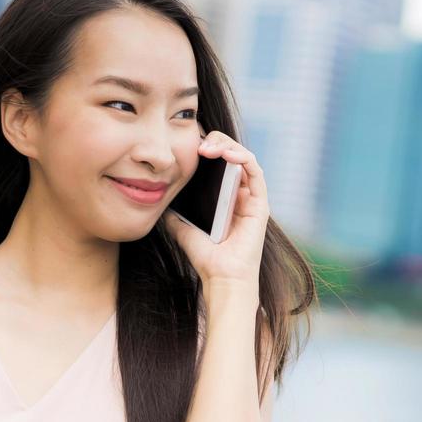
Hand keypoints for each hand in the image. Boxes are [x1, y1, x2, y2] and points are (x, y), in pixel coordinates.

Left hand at [164, 131, 269, 295]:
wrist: (222, 279)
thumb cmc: (207, 260)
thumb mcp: (183, 230)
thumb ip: (174, 215)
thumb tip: (160, 202)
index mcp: (226, 199)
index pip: (220, 163)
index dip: (207, 148)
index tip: (187, 144)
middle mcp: (242, 195)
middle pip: (232, 156)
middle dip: (216, 142)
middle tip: (197, 141)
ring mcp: (253, 198)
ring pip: (244, 158)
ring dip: (227, 146)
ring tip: (208, 147)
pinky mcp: (261, 203)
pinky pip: (255, 171)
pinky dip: (242, 157)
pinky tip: (226, 153)